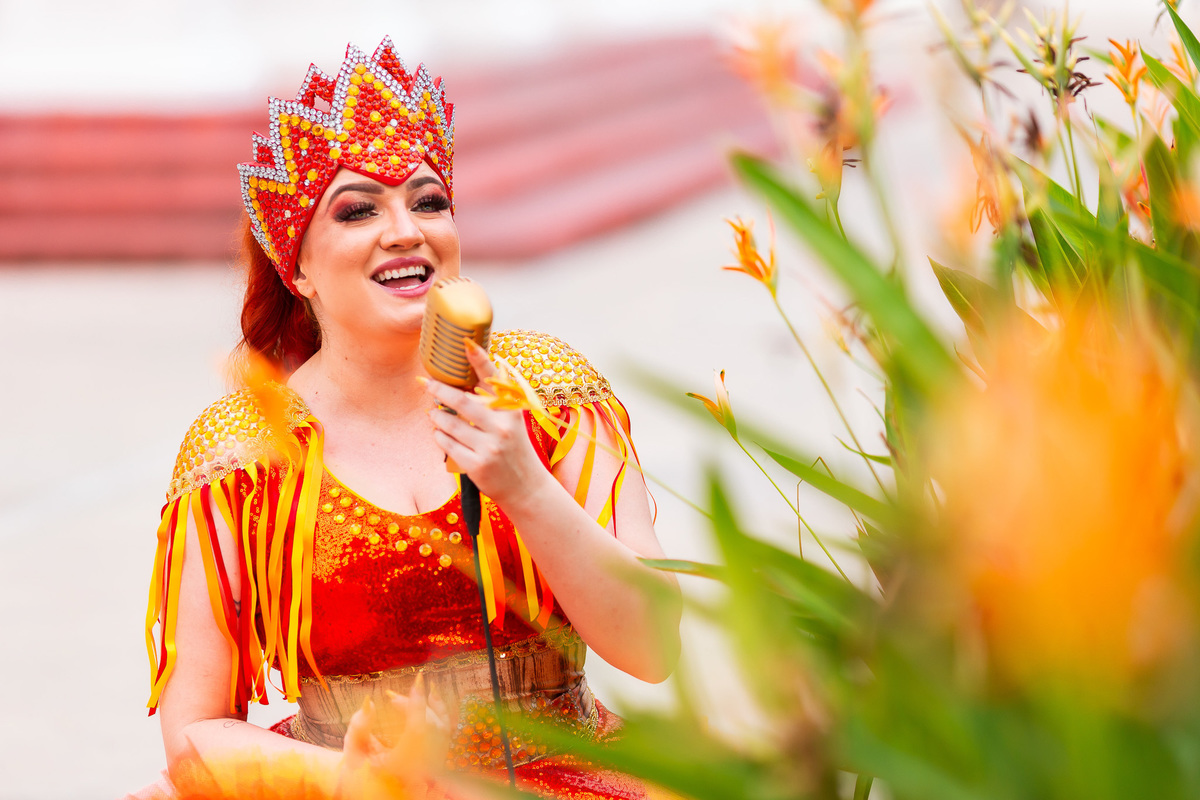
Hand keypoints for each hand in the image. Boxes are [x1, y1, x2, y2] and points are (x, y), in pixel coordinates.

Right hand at [339, 674, 448, 798]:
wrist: (421, 786)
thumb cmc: (398, 774)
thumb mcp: (380, 759)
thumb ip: (367, 736)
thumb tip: (366, 706)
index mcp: (416, 731)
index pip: (415, 705)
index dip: (411, 693)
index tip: (411, 681)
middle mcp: (432, 728)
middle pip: (421, 706)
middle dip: (406, 700)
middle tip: (392, 697)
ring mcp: (442, 732)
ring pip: (433, 708)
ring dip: (423, 698)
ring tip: (418, 687)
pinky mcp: (446, 736)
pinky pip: (444, 712)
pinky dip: (438, 701)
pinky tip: (434, 692)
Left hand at [425, 341, 553, 505]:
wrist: (527, 487)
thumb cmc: (514, 449)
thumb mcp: (512, 422)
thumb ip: (494, 403)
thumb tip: (463, 383)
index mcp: (512, 411)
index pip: (494, 380)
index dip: (480, 359)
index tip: (465, 342)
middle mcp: (502, 426)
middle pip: (462, 401)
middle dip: (440, 390)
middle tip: (428, 384)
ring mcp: (490, 447)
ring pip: (450, 424)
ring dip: (437, 417)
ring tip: (435, 415)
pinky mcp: (477, 465)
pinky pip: (447, 444)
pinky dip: (440, 437)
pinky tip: (441, 435)